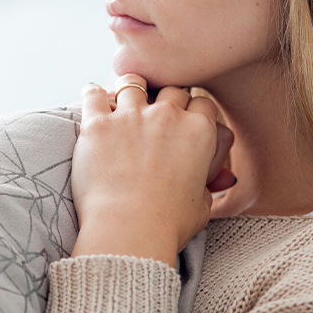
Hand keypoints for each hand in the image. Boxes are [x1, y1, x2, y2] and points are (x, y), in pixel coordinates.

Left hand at [70, 74, 234, 266]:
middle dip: (165, 99)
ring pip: (133, 82)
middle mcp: (168, 116)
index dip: (193, 110)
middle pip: (171, 90)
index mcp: (199, 131)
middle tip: (155, 115)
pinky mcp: (99, 123)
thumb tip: (219, 179)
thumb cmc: (167, 224)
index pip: (202, 103)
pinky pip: (93, 94)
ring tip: (123, 102)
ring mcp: (132, 116)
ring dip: (130, 90)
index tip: (184, 120)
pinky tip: (94, 103)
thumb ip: (208, 184)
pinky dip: (93, 96)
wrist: (129, 230)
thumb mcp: (202, 206)